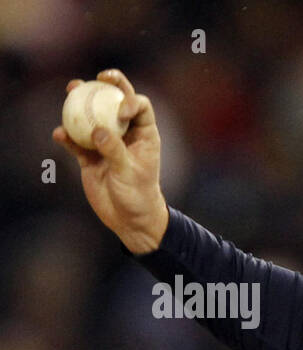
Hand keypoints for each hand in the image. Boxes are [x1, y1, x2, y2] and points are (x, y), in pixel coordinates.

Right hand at [53, 69, 168, 253]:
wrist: (129, 220)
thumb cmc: (138, 196)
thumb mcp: (129, 173)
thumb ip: (114, 150)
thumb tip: (97, 130)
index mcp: (144, 135)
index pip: (140, 107)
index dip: (131, 100)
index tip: (120, 111)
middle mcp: (126, 135)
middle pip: (115, 103)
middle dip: (108, 85)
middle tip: (96, 77)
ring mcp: (107, 144)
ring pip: (92, 117)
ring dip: (80, 104)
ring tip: (70, 91)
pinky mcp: (90, 157)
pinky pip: (76, 141)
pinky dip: (68, 137)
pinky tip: (60, 135)